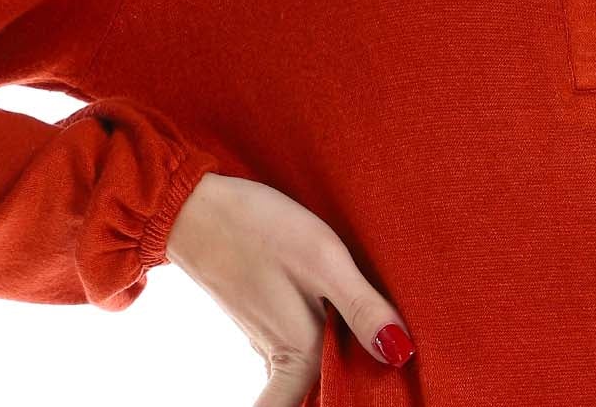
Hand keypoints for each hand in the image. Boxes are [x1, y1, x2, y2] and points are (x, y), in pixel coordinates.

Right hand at [165, 172, 415, 404]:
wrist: (196, 207)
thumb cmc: (259, 228)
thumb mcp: (322, 258)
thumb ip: (361, 307)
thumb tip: (400, 353)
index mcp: (299, 355)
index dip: (340, 405)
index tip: (368, 399)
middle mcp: (282, 357)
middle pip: (313, 395)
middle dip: (340, 389)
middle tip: (378, 372)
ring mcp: (268, 340)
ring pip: (306, 373)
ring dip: (332, 366)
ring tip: (369, 344)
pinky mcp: (263, 319)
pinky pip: (295, 350)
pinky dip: (317, 345)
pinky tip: (336, 317)